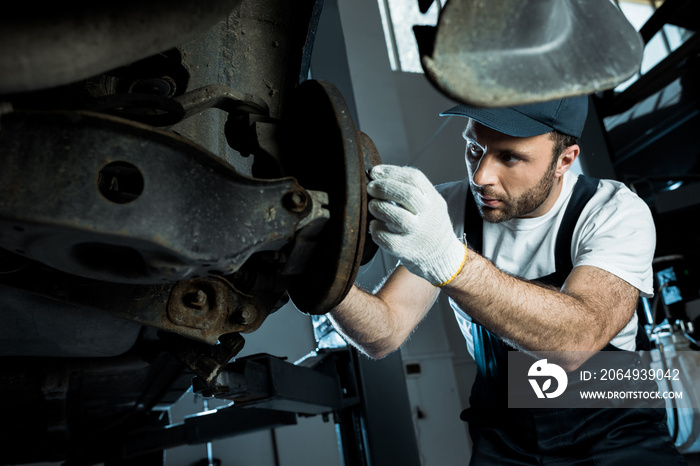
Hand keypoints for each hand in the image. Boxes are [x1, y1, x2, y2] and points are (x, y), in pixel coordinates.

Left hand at [367, 164, 466, 285]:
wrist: (442, 256)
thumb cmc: (429, 225)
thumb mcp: (431, 203)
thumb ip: (413, 190)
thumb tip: (380, 174)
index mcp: (434, 200)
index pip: (415, 178)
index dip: (392, 172)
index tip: (375, 172)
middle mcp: (428, 216)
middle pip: (408, 195)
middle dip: (384, 187)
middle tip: (370, 187)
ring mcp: (418, 235)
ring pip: (398, 218)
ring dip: (379, 207)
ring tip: (372, 205)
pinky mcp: (406, 250)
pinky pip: (387, 239)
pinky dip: (376, 229)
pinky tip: (373, 225)